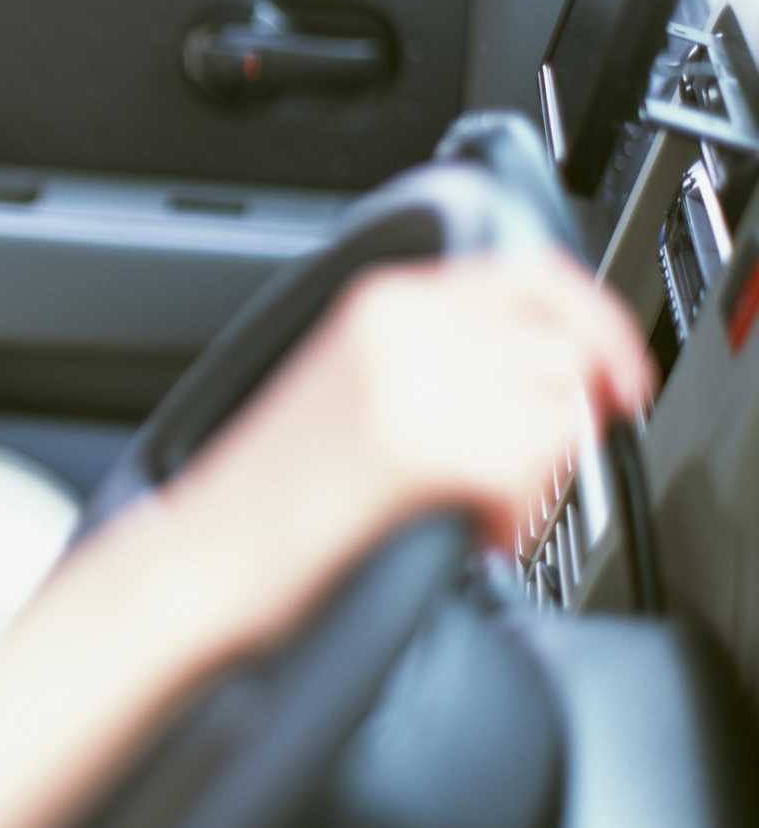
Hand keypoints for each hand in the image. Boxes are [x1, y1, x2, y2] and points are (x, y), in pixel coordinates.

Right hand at [202, 248, 655, 548]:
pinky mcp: (417, 446)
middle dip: (569, 416)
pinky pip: (530, 466)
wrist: (208, 552)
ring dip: (541, 471)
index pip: (535, 275)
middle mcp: (399, 326)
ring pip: (555, 408)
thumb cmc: (273, 491)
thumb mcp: (359, 385)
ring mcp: (407, 382)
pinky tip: (471, 531)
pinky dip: (516, 514)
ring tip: (484, 506)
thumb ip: (444, 354)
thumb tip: (557, 366)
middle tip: (540, 467)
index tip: (619, 375)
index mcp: (383, 301)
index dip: (597, 326)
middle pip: (562, 346)